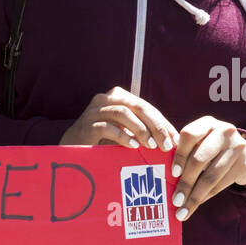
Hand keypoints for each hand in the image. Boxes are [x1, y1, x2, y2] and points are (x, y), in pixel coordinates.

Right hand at [60, 87, 178, 150]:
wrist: (71, 148)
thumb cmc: (103, 141)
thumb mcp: (125, 131)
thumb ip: (142, 130)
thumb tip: (171, 140)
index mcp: (118, 97)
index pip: (145, 107)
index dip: (162, 122)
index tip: (174, 140)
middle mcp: (105, 99)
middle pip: (136, 106)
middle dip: (154, 125)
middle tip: (165, 144)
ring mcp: (94, 111)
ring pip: (122, 113)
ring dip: (140, 130)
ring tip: (151, 145)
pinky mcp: (85, 125)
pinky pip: (107, 127)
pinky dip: (122, 136)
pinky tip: (133, 146)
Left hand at [170, 117, 245, 218]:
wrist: (244, 154)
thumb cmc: (211, 150)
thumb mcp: (200, 144)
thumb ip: (185, 152)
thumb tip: (163, 176)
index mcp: (208, 123)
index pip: (189, 135)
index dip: (179, 155)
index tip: (172, 174)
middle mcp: (224, 131)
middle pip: (199, 160)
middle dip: (185, 183)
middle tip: (175, 200)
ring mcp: (237, 147)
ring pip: (210, 177)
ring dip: (195, 196)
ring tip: (183, 210)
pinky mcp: (244, 164)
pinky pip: (220, 184)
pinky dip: (205, 196)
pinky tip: (196, 204)